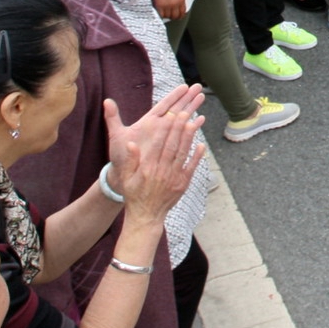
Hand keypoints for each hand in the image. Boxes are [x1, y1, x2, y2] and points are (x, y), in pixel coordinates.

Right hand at [105, 91, 206, 217]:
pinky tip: (202, 144)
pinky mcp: (183, 184)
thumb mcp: (127, 177)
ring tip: (194, 122)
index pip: (158, 144)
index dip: (165, 129)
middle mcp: (162, 171)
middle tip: (185, 112)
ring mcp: (174, 177)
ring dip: (189, 137)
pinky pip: (191, 167)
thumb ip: (130, 160)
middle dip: (179, 128)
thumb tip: (131, 143)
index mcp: (148, 167)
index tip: (170, 115)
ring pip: (183, 153)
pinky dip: (197, 156)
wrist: (146, 215)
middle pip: (172, 145)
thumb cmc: (134, 194)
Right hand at [151, 0, 187, 19]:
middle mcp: (175, 3)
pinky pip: (161, 15)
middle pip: (175, 16)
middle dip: (173, 17)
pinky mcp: (160, 5)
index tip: (178, 16)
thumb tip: (179, 6)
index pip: (183, 12)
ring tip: (165, 13)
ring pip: (168, 16)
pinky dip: (160, 15)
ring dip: (166, 15)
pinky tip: (160, 13)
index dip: (180, 16)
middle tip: (170, 16)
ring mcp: (167, 5)